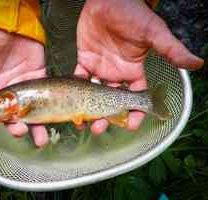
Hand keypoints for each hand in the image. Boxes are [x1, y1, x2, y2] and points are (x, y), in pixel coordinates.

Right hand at [0, 27, 48, 146]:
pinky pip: (43, 99)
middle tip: (17, 130)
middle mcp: (6, 94)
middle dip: (13, 128)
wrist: (9, 22)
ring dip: (34, 128)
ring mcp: (23, 89)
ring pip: (28, 114)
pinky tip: (50, 124)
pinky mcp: (38, 81)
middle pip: (9, 118)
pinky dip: (47, 112)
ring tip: (40, 139)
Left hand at [75, 0, 203, 133]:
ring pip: (94, 94)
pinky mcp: (85, 60)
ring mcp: (100, 68)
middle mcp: (117, 74)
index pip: (136, 97)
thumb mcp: (153, 33)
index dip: (135, 112)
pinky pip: (79, 77)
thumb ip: (171, 50)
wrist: (109, 0)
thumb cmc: (133, 15)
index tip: (131, 126)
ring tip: (83, 122)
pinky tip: (71, 100)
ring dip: (89, 107)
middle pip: (112, 100)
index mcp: (134, 71)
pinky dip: (74, 88)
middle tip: (99, 128)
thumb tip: (197, 63)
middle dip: (107, 116)